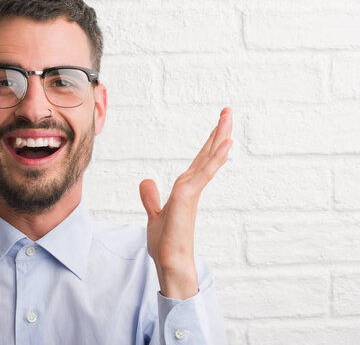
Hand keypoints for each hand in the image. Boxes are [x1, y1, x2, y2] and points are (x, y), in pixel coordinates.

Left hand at [139, 107, 232, 299]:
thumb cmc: (167, 245)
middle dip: (218, 134)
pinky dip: (214, 159)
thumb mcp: (155, 216)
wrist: (169, 263)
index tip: (218, 129)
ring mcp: (192, 192)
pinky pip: (203, 174)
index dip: (208, 145)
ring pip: (208, 160)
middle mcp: (191, 188)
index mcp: (185, 190)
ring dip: (219, 139)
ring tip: (228, 119)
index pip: (199, 162)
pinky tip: (224, 145)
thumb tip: (147, 181)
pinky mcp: (188, 198)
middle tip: (227, 112)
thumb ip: (152, 198)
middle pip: (207, 156)